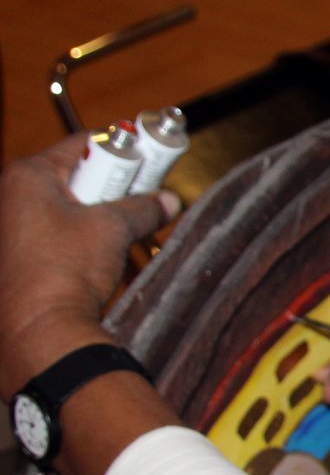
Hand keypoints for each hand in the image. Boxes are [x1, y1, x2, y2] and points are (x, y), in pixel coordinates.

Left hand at [0, 136, 179, 397]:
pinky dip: (77, 235)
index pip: (83, 144)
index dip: (122, 148)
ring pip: (62, 205)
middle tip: (140, 195)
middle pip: (71, 174)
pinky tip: (100, 252)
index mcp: (28, 176)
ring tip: (123, 229)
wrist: (39, 330)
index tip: (149, 155)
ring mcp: (7, 227)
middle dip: (110, 185)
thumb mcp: (114, 230)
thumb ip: (144, 208)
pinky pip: (51, 231)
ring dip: (95, 212)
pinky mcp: (11, 255)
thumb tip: (169, 201)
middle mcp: (8, 196)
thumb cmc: (65, 271)